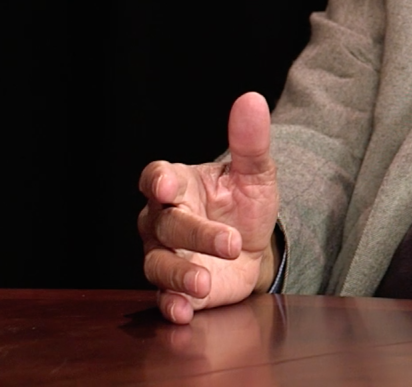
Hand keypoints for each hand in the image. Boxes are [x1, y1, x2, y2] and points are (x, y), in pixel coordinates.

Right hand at [138, 92, 279, 323]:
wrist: (254, 246)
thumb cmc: (245, 203)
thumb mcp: (256, 172)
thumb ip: (250, 140)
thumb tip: (251, 100)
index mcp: (178, 183)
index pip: (155, 177)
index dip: (158, 181)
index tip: (169, 184)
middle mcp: (162, 219)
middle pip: (164, 224)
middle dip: (194, 234)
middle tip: (228, 242)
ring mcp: (165, 254)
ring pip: (156, 264)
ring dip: (178, 274)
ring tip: (202, 282)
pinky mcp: (174, 287)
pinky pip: (163, 297)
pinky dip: (171, 305)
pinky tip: (184, 311)